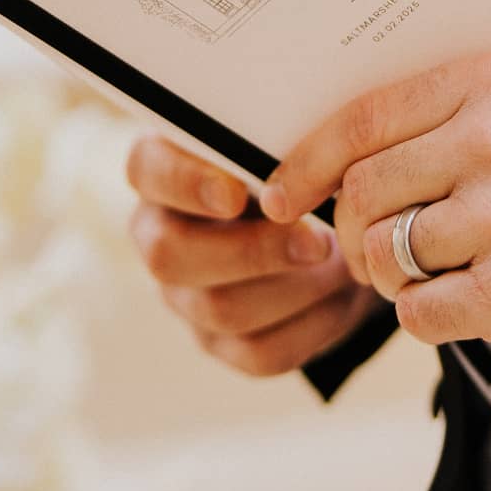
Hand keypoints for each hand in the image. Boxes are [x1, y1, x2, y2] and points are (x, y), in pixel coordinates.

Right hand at [126, 134, 380, 377]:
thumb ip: (279, 139)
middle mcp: (159, 236)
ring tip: (344, 262)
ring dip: (294, 287)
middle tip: (318, 240)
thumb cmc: (303, 168)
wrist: (336, 230)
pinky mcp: (222, 343)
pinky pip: (259, 351)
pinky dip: (312, 324)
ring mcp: (184, 296)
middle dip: (251, 250)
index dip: (186, 184)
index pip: (146, 171)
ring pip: (220, 309)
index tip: (238, 193)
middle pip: (169, 256)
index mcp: (163, 172)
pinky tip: (342, 294)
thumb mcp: (291, 141)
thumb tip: (297, 153)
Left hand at [259, 51, 490, 380]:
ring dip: (392, 277)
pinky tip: (471, 304)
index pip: (364, 119)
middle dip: (353, 231)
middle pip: (364, 192)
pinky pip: (419, 312)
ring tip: (435, 275)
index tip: (279, 195)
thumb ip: (451, 120)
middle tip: (373, 250)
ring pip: (384, 254)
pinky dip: (430, 316)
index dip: (306, 162)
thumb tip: (342, 155)